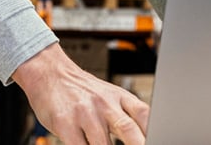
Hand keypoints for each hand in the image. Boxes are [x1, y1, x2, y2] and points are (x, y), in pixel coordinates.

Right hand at [12, 42, 149, 144]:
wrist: (49, 73)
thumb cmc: (81, 89)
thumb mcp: (108, 95)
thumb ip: (125, 114)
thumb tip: (145, 135)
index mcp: (120, 97)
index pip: (145, 115)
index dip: (155, 131)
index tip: (161, 139)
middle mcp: (105, 104)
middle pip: (129, 130)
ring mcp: (86, 114)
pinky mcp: (66, 124)